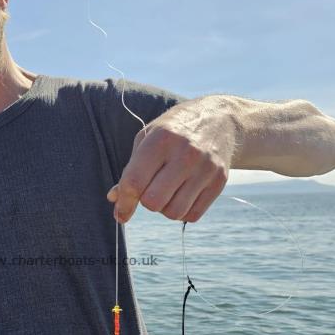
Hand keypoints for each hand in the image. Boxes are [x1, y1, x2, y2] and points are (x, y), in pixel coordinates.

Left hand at [107, 99, 235, 223]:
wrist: (219, 119)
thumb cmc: (174, 131)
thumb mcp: (147, 139)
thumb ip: (130, 170)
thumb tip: (115, 200)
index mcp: (161, 139)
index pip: (134, 182)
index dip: (124, 202)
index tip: (120, 213)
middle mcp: (185, 154)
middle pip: (153, 202)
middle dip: (146, 202)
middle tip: (151, 190)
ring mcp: (205, 168)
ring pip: (174, 213)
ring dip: (165, 209)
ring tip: (168, 192)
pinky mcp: (220, 181)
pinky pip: (193, 215)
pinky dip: (183, 212)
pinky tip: (182, 196)